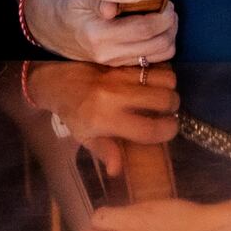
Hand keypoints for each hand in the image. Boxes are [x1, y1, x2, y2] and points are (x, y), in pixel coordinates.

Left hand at [15, 58, 182, 149]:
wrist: (59, 80)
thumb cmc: (73, 113)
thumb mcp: (85, 137)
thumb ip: (105, 151)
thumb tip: (117, 170)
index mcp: (106, 119)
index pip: (150, 129)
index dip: (167, 130)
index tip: (168, 130)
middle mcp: (117, 96)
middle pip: (166, 99)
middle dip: (172, 107)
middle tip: (164, 112)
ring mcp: (122, 75)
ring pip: (166, 78)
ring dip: (169, 88)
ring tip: (160, 95)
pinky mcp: (124, 60)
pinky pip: (155, 65)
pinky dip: (159, 74)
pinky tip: (152, 81)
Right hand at [26, 0, 179, 66]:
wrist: (56, 30)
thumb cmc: (72, 7)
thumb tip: (113, 7)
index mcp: (98, 35)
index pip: (142, 29)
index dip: (162, 16)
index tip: (167, 3)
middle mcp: (107, 54)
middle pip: (157, 45)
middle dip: (171, 26)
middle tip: (170, 9)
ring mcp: (114, 63)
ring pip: (159, 56)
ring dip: (170, 36)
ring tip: (166, 19)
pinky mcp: (120, 66)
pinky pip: (152, 60)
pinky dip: (162, 45)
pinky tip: (157, 30)